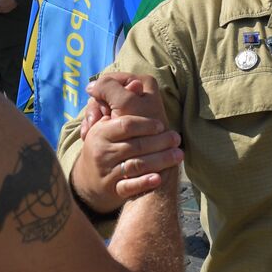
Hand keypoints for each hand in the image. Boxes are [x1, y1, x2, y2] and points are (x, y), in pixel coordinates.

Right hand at [71, 74, 182, 212]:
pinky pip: (129, 187)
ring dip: (160, 161)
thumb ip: (121, 101)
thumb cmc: (104, 141)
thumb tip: (137, 83)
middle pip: (136, 145)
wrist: (92, 177)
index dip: (146, 124)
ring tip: (178, 156)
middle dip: (160, 143)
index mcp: (101, 132)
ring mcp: (107, 171)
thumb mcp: (108, 121)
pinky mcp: (113, 188)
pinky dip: (144, 183)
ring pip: (137, 165)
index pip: (126, 125)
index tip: (162, 125)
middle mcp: (102, 151)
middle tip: (177, 139)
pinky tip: (159, 179)